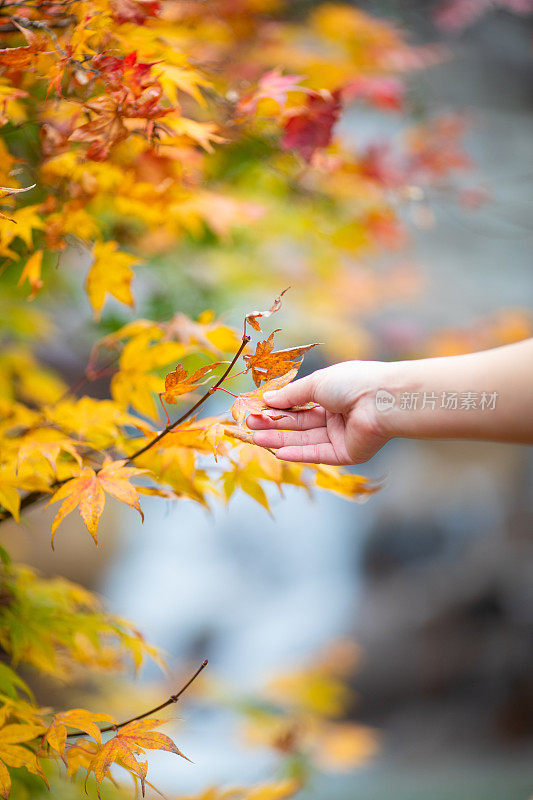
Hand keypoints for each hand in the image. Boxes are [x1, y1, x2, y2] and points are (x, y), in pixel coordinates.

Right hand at [247, 361, 392, 464]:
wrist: (382, 400)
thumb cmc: (353, 383)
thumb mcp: (316, 383)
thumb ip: (291, 395)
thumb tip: (268, 399)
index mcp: (333, 394)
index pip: (300, 404)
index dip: (278, 407)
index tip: (256, 409)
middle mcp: (337, 415)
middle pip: (299, 423)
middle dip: (274, 424)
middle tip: (250, 425)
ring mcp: (341, 436)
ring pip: (305, 439)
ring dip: (280, 440)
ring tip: (256, 438)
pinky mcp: (346, 454)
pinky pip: (318, 454)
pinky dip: (298, 454)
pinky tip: (278, 453)